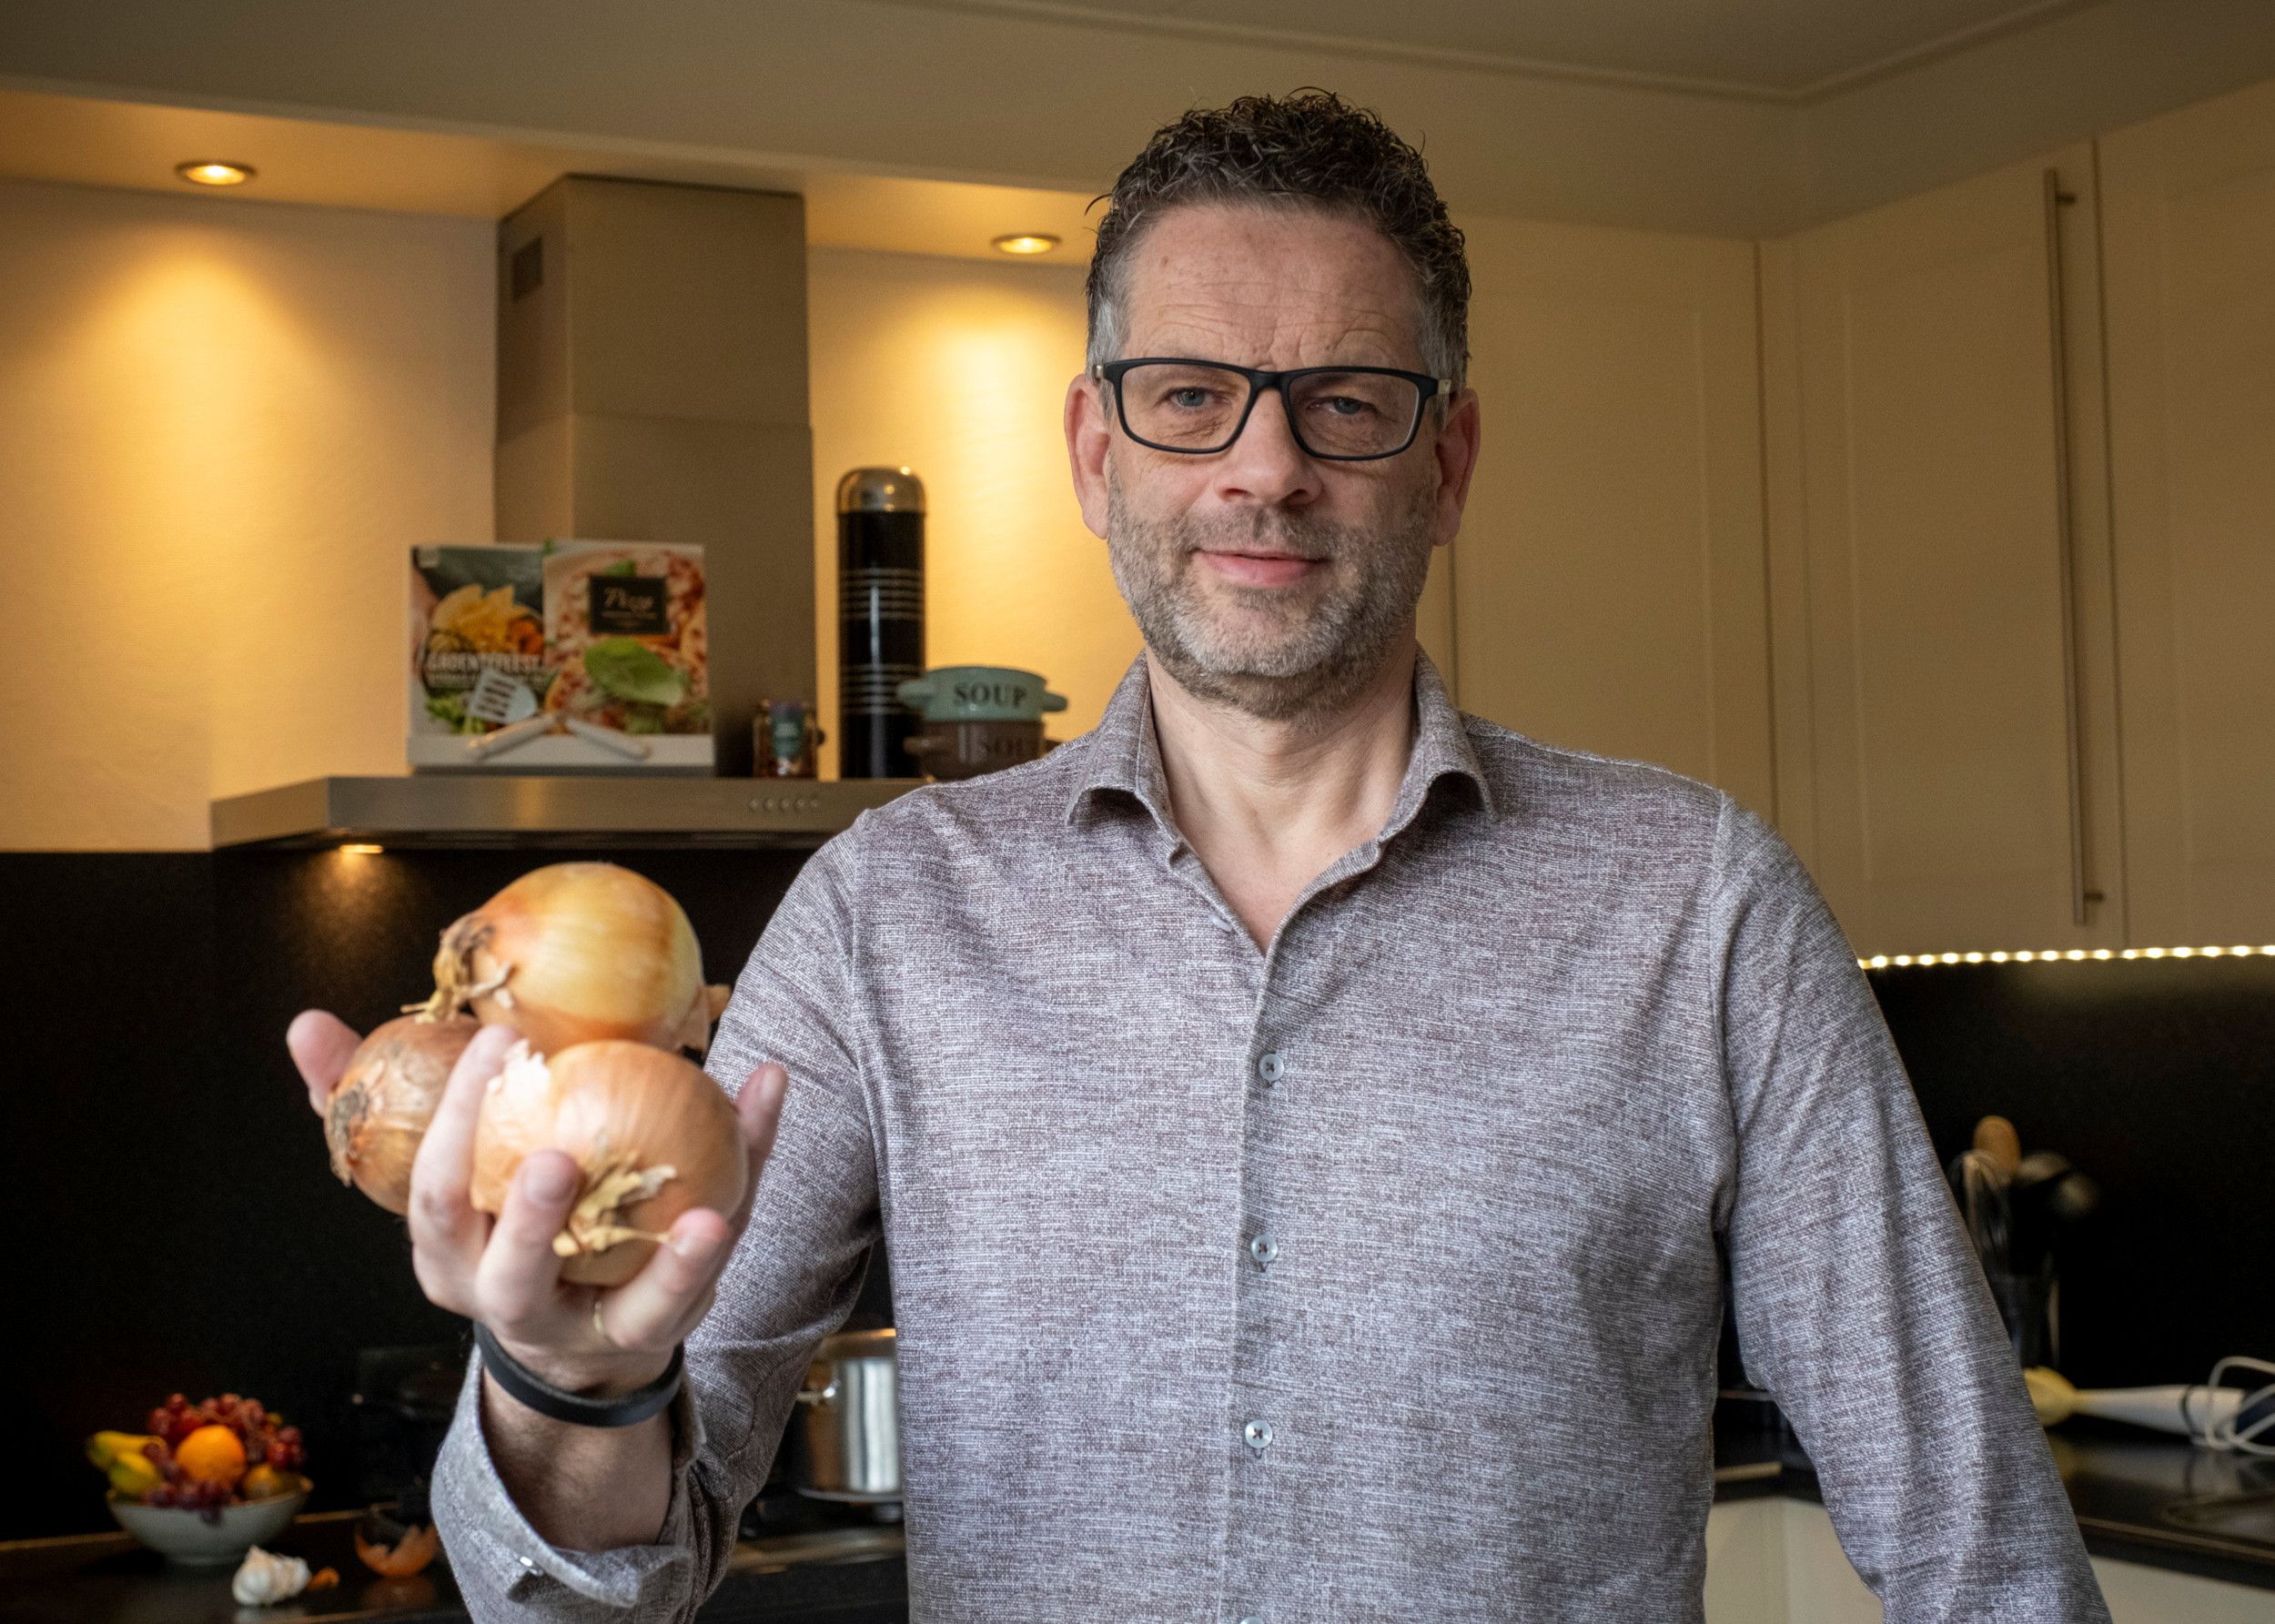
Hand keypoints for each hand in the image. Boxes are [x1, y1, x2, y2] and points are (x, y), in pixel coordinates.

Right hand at [285, 1009, 789, 1399]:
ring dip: (675, 1263)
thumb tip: (304, 1025)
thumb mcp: (439, 1169)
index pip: (437, 1191)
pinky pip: (707, 1275)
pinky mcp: (661, 1329)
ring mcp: (592, 1328)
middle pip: (511, 1272)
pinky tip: (756, 1129)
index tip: (498, 1039)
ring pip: (634, 1310)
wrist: (567, 1335)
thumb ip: (365, 1100)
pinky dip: (739, 1205)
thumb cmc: (495, 1217)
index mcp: (449, 1253)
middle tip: (556, 1158)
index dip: (458, 1120)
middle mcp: (509, 1301)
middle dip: (530, 1220)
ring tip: (706, 1213)